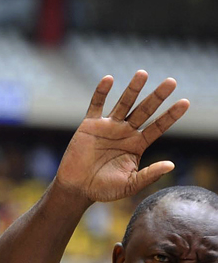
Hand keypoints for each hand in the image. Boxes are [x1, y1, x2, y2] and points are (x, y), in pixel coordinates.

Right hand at [53, 71, 187, 203]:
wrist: (77, 188)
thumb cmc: (104, 189)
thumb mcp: (130, 185)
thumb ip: (149, 175)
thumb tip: (171, 165)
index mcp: (137, 145)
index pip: (158, 126)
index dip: (171, 115)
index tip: (185, 102)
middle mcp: (125, 132)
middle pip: (144, 110)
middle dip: (157, 96)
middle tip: (171, 82)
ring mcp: (108, 127)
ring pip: (124, 103)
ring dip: (133, 89)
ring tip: (143, 74)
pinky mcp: (89, 125)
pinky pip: (96, 105)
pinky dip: (101, 92)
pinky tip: (109, 79)